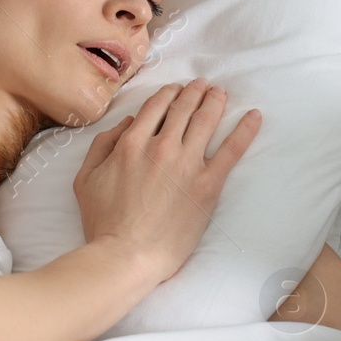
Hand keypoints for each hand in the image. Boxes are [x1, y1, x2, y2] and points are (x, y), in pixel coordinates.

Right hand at [73, 78, 261, 281]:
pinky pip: (232, 150)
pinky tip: (255, 116)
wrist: (128, 255)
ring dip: (215, 101)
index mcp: (131, 143)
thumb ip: (102, 145)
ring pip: (206, 120)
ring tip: (221, 93)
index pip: (156, 107)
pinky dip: (246, 130)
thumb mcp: (85, 179)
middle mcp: (161, 146)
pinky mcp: (208, 183)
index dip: (168, 94)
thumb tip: (127, 122)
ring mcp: (187, 163)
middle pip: (183, 108)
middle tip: (203, 85)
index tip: (177, 90)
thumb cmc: (104, 222)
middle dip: (194, 92)